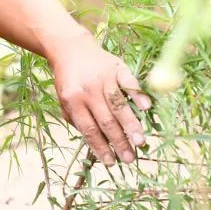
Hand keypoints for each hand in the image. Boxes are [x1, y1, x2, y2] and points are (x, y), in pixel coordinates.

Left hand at [52, 33, 151, 164]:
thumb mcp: (64, 100)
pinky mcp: (117, 67)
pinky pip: (129, 83)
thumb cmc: (69, 79)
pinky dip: (138, 95)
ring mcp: (104, 78)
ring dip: (131, 125)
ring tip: (140, 142)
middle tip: (129, 159)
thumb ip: (76, 119)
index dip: (100, 147)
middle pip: (106, 121)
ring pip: (119, 105)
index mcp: (73, 100)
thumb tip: (95, 143)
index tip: (111, 162)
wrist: (70, 47)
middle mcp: (88, 90)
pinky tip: (146, 109)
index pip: (89, 129)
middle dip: (119, 142)